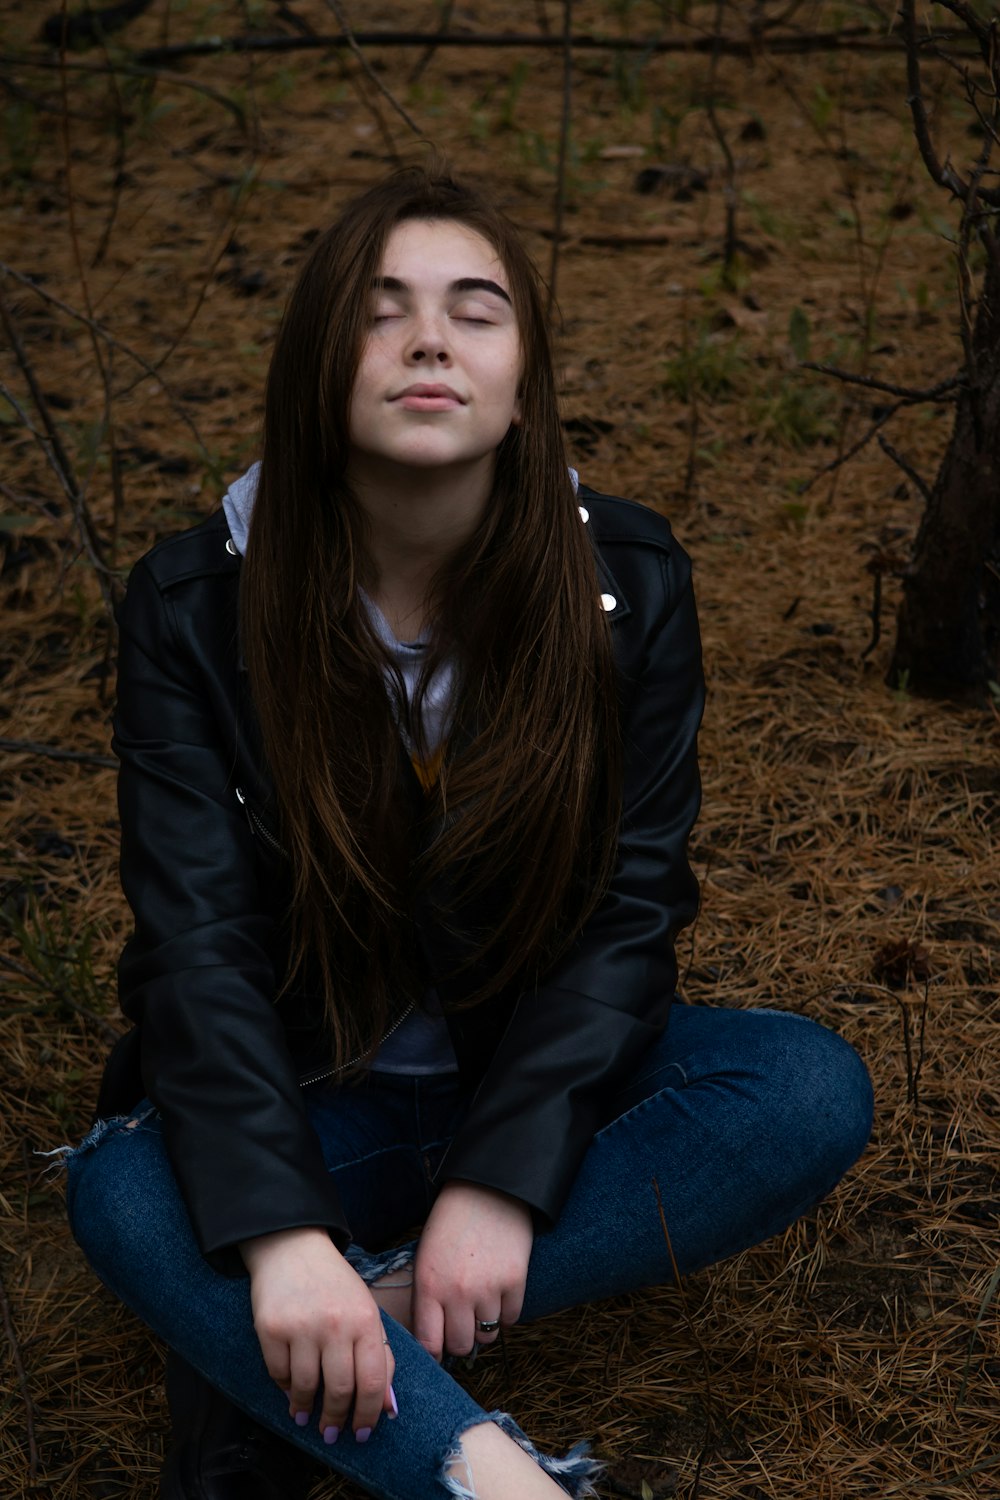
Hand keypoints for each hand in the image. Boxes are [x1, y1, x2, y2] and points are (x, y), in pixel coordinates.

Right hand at [240, 1226, 395, 1441]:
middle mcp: (336, 1324)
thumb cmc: (335, 1286)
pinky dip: (285, 1388)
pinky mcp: (271, 1328)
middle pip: (340, 1390)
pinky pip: (279, 1374)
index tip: (363, 1433)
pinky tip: (289, 1390)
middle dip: (336, 1420)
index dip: (369, 1414)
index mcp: (366, 1320)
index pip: (373, 1381)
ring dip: (306, 1410)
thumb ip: (380, 1355)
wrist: (293, 1247)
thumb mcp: (366, 1311)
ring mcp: (302, 1326)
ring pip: (307, 1388)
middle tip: (332, 1434)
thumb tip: (389, 1407)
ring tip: (306, 1416)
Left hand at [412, 1181, 533, 1360]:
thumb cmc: (450, 1224)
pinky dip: (506, 1313)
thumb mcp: (426, 1258)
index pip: (429, 1343)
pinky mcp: (515, 1281)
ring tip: (481, 1303)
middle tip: (461, 1324)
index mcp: (429, 1285)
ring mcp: (489, 1288)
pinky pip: (511, 1319)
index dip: (434, 1353)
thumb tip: (433, 1339)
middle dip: (460, 1339)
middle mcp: (458, 1292)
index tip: (438, 1350)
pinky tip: (499, 1294)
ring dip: (484, 1326)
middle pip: (461, 1345)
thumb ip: (427, 1299)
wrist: (487, 1189)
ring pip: (488, 1336)